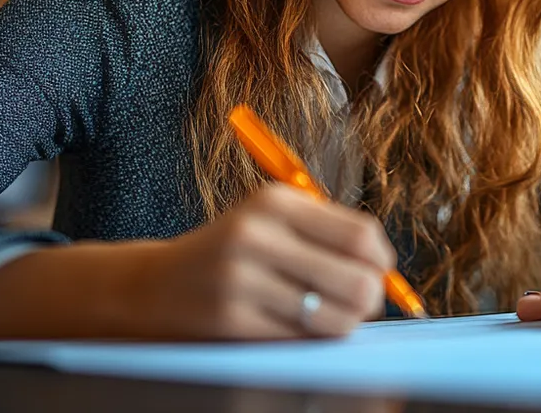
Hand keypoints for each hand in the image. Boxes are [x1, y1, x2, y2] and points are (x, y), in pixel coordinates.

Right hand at [132, 183, 394, 339]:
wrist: (154, 285)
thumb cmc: (232, 253)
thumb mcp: (272, 222)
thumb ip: (328, 235)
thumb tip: (386, 271)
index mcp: (275, 202)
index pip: (360, 235)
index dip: (382, 261)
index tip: (378, 272)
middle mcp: (257, 235)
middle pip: (356, 278)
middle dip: (370, 298)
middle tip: (361, 303)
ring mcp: (242, 279)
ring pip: (334, 316)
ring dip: (344, 323)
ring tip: (331, 317)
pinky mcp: (232, 320)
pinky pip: (301, 339)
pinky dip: (311, 338)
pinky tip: (296, 327)